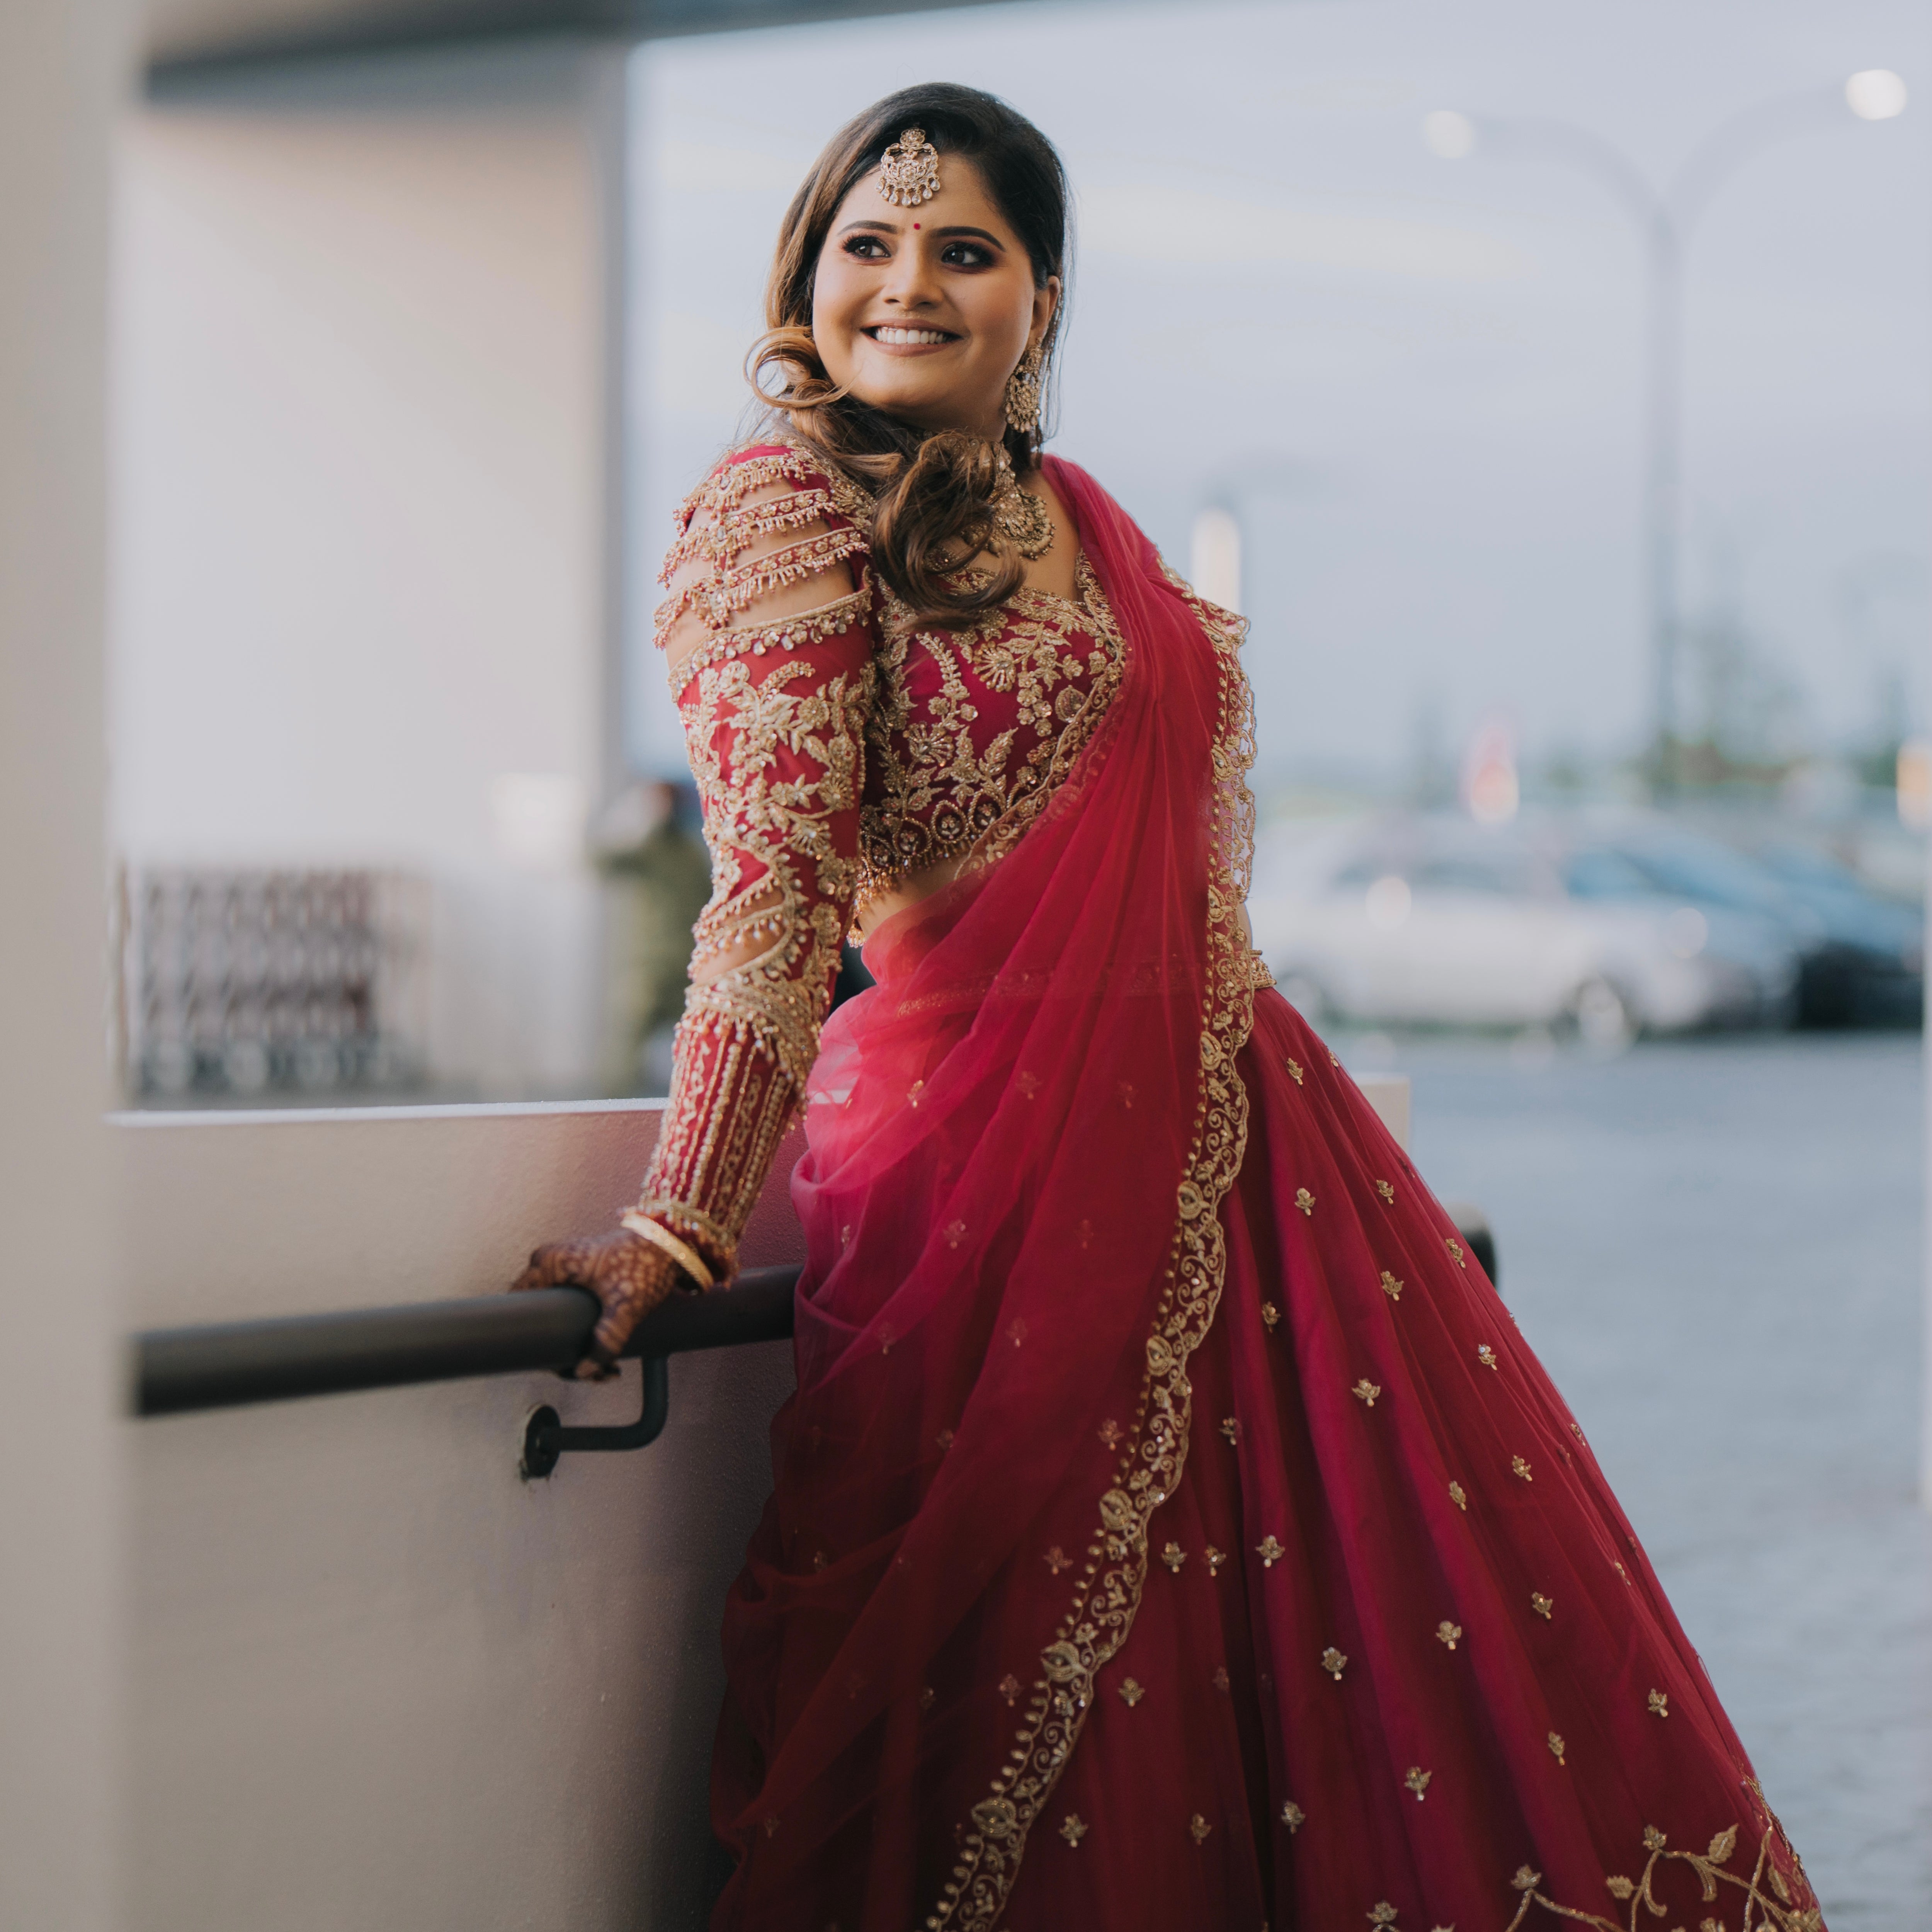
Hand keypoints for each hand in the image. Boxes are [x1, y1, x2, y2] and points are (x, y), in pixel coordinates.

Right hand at [510, 1229, 683, 1379]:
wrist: (673, 1242)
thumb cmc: (645, 1263)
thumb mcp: (626, 1304)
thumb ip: (606, 1339)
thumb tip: (584, 1372)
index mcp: (549, 1264)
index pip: (520, 1310)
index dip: (534, 1344)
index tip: (561, 1366)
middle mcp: (549, 1265)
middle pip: (539, 1322)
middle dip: (563, 1355)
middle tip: (594, 1373)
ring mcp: (563, 1271)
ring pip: (556, 1324)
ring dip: (578, 1352)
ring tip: (608, 1371)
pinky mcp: (579, 1280)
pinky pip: (570, 1316)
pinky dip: (586, 1338)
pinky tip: (608, 1362)